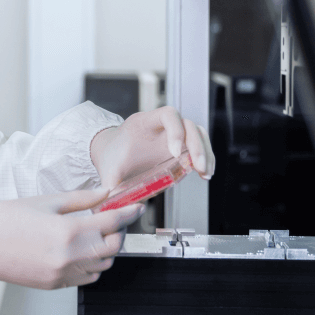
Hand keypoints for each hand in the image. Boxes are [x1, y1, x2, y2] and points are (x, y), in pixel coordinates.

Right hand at [0, 189, 142, 289]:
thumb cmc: (4, 219)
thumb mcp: (45, 201)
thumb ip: (80, 199)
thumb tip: (105, 194)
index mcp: (67, 231)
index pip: (112, 222)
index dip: (129, 212)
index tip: (136, 206)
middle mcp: (70, 256)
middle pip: (114, 247)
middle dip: (119, 231)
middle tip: (115, 217)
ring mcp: (63, 273)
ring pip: (104, 264)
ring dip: (107, 248)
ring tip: (97, 232)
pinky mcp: (56, 284)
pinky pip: (88, 276)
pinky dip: (93, 264)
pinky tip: (82, 249)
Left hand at [90, 106, 214, 189]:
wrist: (113, 152)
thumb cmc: (111, 156)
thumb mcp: (109, 169)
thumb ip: (109, 184)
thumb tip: (108, 200)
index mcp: (143, 123)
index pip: (167, 114)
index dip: (175, 130)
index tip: (174, 152)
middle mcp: (161, 126)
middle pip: (188, 125)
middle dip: (197, 145)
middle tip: (197, 167)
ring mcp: (173, 135)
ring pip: (198, 134)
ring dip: (205, 152)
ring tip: (205, 173)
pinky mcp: (180, 146)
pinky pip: (199, 145)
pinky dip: (205, 158)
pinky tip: (204, 173)